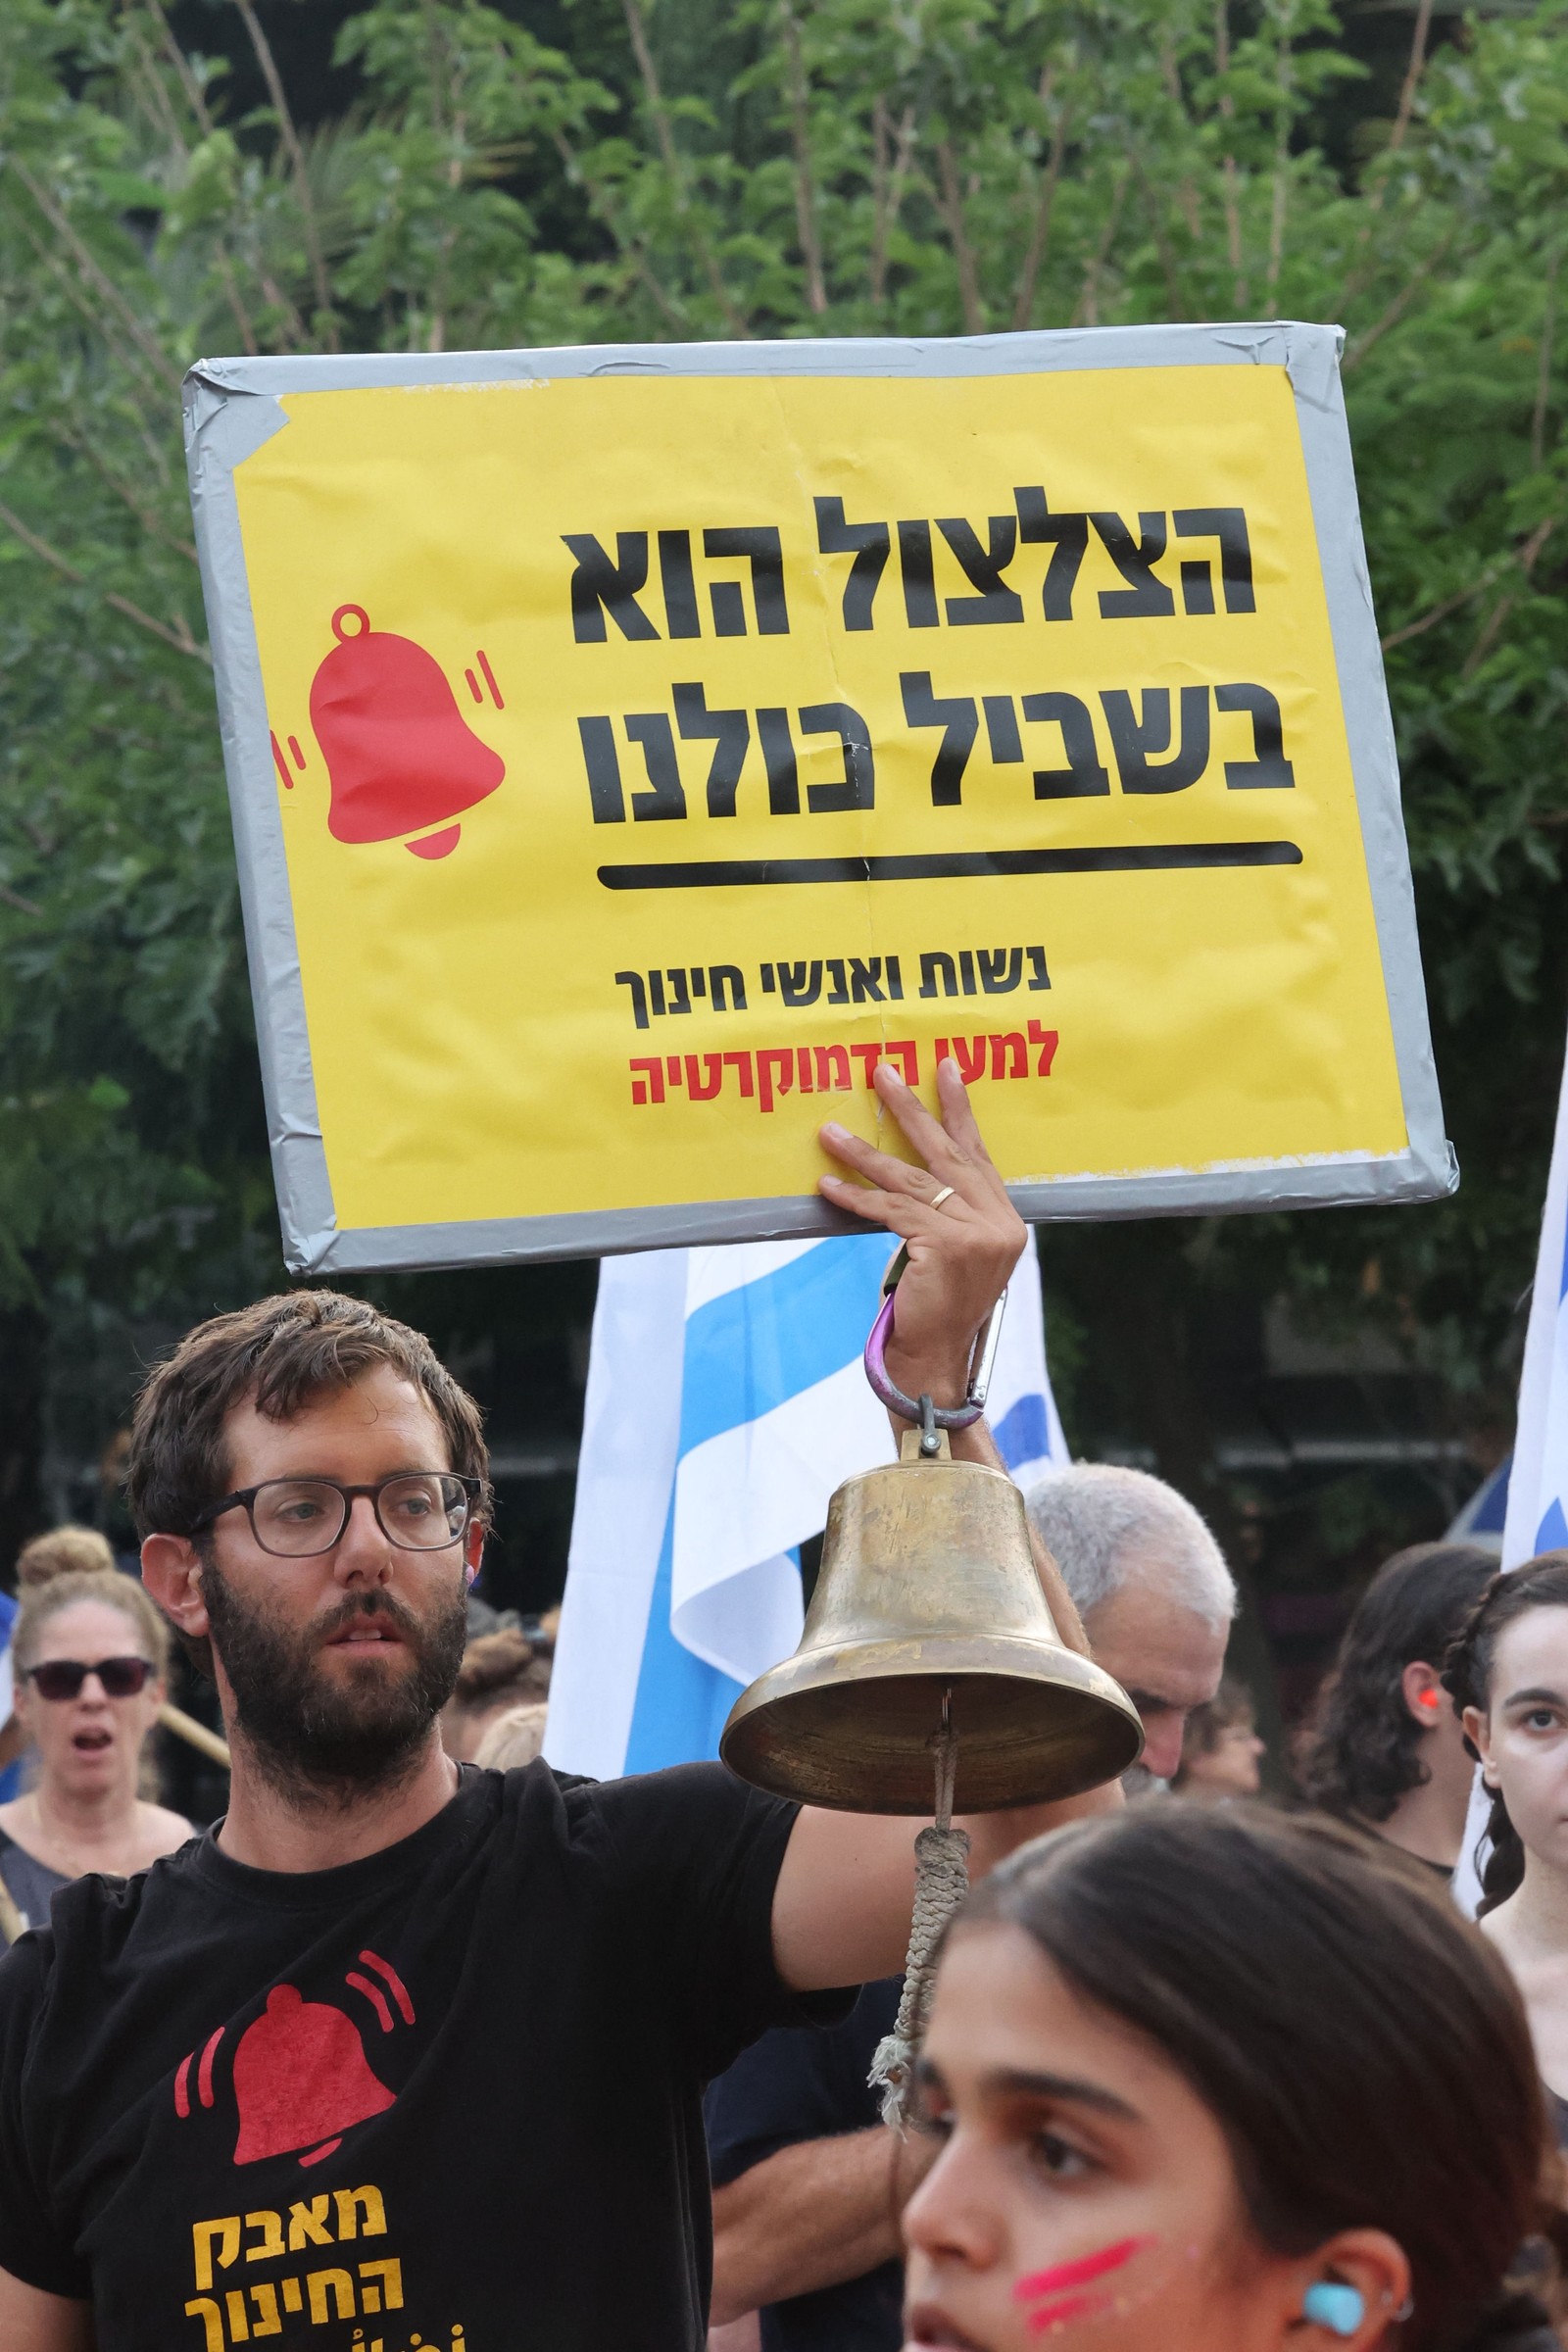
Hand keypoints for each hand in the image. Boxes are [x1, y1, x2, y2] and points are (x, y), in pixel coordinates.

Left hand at [818, 1057, 1026, 1411]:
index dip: (959, 1109)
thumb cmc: (940, 1307)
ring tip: (830, 1131)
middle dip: (911, 1110)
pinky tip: (828, 1183)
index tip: (946, 1067)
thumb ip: (951, 1213)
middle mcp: (998, 1223)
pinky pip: (890, 1213)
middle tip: (883, 1073)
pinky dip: (855, 1198)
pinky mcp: (944, 1248)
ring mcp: (976, 1235)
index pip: (978, 1153)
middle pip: (947, 1153)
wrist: (937, 1358)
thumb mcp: (957, 1252)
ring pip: (909, 1182)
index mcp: (1007, 1220)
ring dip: (864, 1154)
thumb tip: (910, 1171)